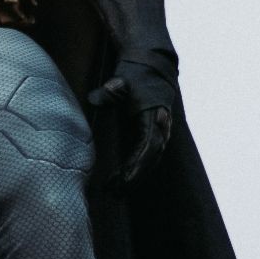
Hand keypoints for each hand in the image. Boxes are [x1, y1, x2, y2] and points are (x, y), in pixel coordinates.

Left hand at [86, 55, 179, 185]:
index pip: (150, 145)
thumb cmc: (135, 73)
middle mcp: (161, 127)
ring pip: (150, 161)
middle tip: (115, 192)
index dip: (138, 163)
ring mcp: (159, 132)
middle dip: (135, 178)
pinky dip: (134, 170)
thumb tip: (98, 96)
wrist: (151, 65)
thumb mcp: (123, 78)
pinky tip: (119, 181)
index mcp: (155, 116)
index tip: (126, 177)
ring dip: (134, 178)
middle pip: (151, 159)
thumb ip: (112, 88)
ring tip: (114, 193)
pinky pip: (146, 157)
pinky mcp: (152, 134)